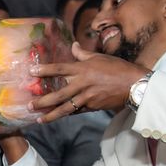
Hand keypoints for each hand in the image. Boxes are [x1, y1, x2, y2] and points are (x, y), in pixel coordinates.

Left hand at [28, 42, 149, 123]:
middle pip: (59, 94)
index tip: (31, 72)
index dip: (44, 70)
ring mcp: (87, 97)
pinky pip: (76, 111)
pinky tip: (56, 118)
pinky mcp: (92, 107)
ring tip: (39, 119)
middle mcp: (83, 84)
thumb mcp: (99, 57)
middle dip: (43, 101)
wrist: (134, 85)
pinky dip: (67, 114)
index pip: (60, 69)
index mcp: (83, 69)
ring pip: (66, 108)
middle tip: (30, 105)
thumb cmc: (117, 68)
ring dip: (51, 115)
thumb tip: (73, 46)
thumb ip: (83, 54)